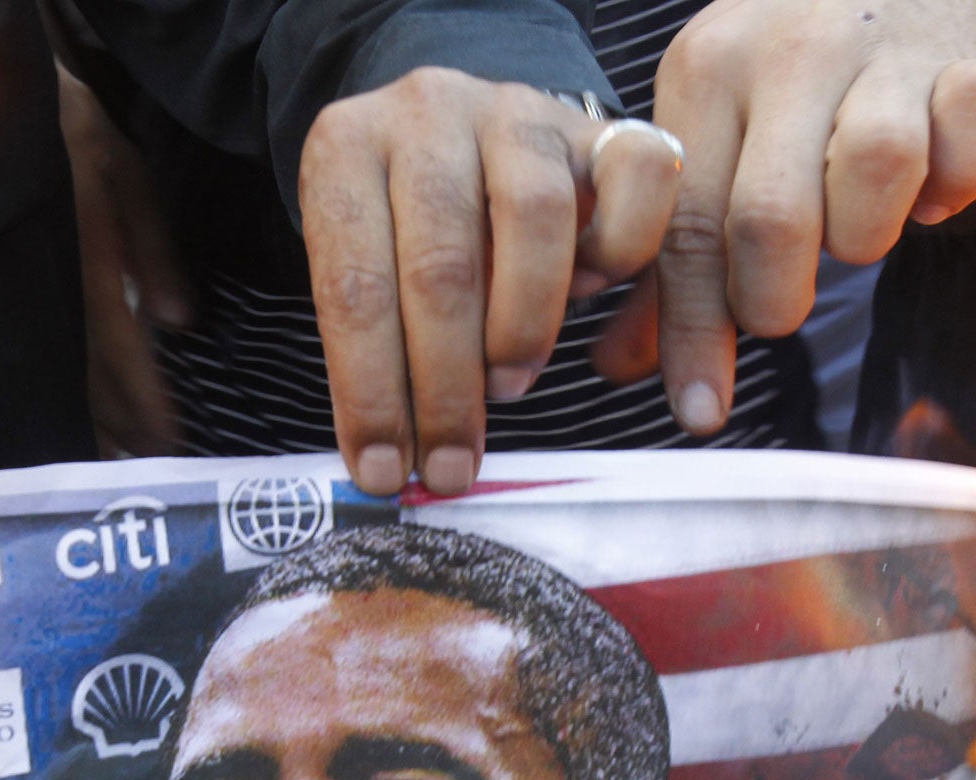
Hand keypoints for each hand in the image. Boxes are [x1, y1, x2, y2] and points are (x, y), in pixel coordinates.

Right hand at [58, 66, 191, 457]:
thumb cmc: (67, 126)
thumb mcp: (121, 169)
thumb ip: (151, 246)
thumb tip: (179, 322)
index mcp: (82, 251)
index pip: (116, 344)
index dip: (141, 400)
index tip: (166, 444)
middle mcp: (44, 281)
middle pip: (82, 373)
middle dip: (115, 427)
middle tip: (145, 472)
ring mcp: (13, 290)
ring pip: (53, 371)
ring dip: (83, 420)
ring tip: (109, 463)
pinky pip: (28, 351)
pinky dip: (52, 389)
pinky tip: (65, 420)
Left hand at [300, 68, 684, 494]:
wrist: (460, 130)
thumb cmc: (406, 224)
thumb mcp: (366, 266)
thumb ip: (374, 345)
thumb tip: (391, 467)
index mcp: (344, 149)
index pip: (352, 285)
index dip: (370, 391)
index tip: (385, 471)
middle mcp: (426, 112)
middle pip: (440, 263)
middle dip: (445, 387)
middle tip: (450, 466)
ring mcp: (513, 112)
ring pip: (533, 218)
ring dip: (523, 325)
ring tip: (508, 387)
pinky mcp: (594, 126)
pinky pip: (631, 182)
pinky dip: (618, 250)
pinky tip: (593, 294)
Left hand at [640, 0, 975, 430]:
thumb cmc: (779, 75)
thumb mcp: (708, 139)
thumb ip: (674, 257)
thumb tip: (621, 366)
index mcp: (704, 76)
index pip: (688, 228)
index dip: (694, 332)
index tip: (700, 411)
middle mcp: (787, 55)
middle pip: (772, 214)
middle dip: (777, 294)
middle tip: (782, 299)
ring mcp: (882, 50)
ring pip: (877, 168)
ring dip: (867, 233)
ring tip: (856, 226)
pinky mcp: (966, 55)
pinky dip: (964, 175)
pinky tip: (934, 189)